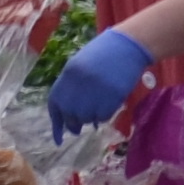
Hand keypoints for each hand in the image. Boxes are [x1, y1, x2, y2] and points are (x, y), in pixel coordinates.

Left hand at [46, 25, 151, 141]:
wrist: (127, 45)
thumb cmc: (103, 54)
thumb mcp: (80, 66)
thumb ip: (71, 87)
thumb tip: (68, 115)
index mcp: (68, 74)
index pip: (55, 104)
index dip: (56, 124)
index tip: (58, 139)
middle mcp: (79, 84)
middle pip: (70, 115)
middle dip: (73, 124)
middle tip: (78, 128)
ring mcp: (96, 90)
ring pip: (87, 118)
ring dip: (90, 118)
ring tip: (97, 106)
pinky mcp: (113, 96)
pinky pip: (103, 116)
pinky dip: (104, 116)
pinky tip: (108, 105)